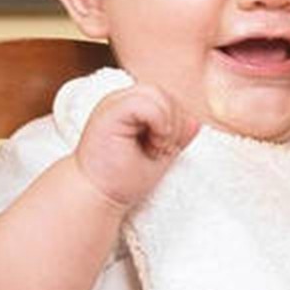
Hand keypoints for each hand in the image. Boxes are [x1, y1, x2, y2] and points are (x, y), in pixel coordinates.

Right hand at [73, 84, 198, 208]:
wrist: (94, 196)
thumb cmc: (121, 179)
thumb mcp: (159, 154)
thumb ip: (176, 135)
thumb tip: (196, 121)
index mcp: (130, 108)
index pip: (167, 99)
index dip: (175, 123)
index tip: (161, 150)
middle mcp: (120, 100)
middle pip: (164, 94)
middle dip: (173, 124)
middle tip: (158, 150)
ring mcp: (113, 103)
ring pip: (157, 94)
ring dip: (166, 124)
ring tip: (154, 148)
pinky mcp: (110, 110)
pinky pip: (146, 102)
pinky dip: (159, 122)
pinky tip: (152, 144)